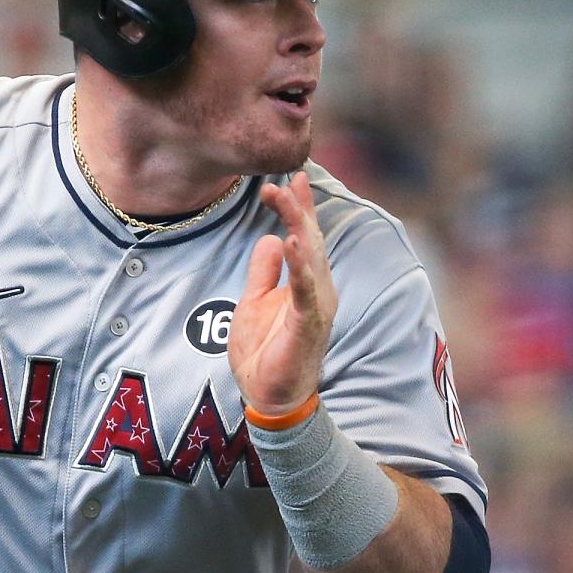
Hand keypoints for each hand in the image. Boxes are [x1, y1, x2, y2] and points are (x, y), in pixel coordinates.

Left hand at [228, 171, 336, 414]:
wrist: (267, 396)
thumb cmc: (264, 352)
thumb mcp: (254, 301)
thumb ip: (264, 272)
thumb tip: (270, 238)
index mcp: (305, 283)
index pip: (305, 237)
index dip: (300, 207)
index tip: (294, 176)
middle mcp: (318, 290)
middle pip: (311, 240)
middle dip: (297, 208)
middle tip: (282, 179)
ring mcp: (316, 307)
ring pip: (311, 258)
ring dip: (299, 226)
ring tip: (287, 198)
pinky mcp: (308, 325)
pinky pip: (306, 290)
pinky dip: (301, 265)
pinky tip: (293, 241)